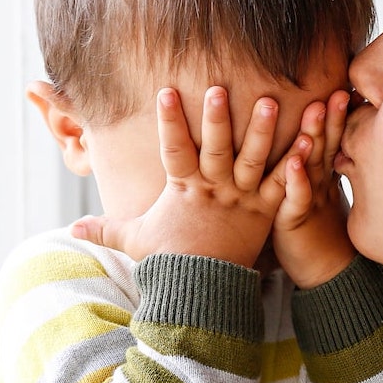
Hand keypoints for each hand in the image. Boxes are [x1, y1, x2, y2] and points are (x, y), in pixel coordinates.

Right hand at [71, 86, 297, 263]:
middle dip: (217, 118)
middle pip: (215, 148)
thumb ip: (105, 227)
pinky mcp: (267, 210)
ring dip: (263, 130)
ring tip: (271, 102)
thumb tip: (71, 227)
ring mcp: (242, 198)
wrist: (204, 293)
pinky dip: (298, 163)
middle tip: (220, 88)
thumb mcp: (134, 241)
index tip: (166, 90)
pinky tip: (311, 139)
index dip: (169, 121)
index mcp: (183, 189)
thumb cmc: (169, 262)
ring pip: (253, 159)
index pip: (173, 149)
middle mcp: (214, 189)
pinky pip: (284, 183)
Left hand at [271, 89, 356, 287]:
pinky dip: (296, 179)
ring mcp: (310, 201)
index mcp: (323, 177)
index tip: (347, 88)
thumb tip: (313, 144)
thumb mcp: (317, 197)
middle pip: (327, 145)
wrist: (326, 276)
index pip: (333, 140)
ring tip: (317, 109)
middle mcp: (319, 184)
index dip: (339, 116)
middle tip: (340, 89)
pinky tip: (293, 162)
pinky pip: (296, 197)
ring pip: (314, 165)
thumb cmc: (316, 235)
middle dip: (333, 117)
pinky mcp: (295, 220)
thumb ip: (316, 169)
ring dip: (315, 136)